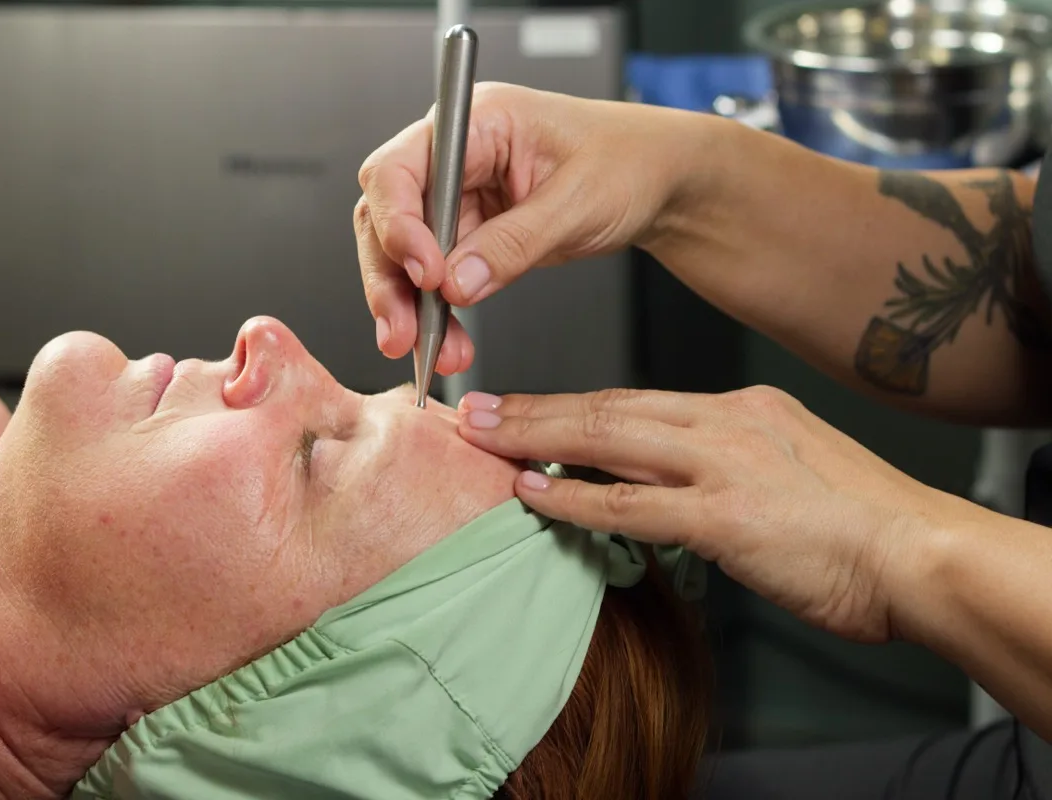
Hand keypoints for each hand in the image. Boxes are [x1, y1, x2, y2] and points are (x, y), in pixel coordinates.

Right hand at [354, 82, 698, 373]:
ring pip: (403, 255)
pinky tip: (448, 343)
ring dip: (410, 306)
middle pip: (385, 216)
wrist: (658, 180)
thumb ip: (514, 244)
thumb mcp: (577, 203)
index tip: (426, 273)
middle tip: (403, 332)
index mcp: (476, 122)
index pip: (400, 170)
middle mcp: (454, 156)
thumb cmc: (628, 162)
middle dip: (390, 278)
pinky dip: (437, 313)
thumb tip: (457, 283)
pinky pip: (436, 277)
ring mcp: (458, 196)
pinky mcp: (469, 232)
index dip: (398, 224)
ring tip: (431, 352)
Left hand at [456, 385, 952, 643]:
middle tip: (476, 407)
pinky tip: (533, 493)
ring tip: (482, 436)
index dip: (573, 404)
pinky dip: (577, 496)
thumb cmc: (861, 521)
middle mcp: (726, 423)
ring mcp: (724, 465)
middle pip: (610, 406)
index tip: (528, 406)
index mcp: (742, 408)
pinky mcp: (726, 515)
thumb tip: (684, 486)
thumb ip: (733, 466)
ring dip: (537, 437)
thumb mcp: (793, 467)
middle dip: (536, 408)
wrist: (918, 552)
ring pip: (610, 439)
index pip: (639, 400)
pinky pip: (633, 502)